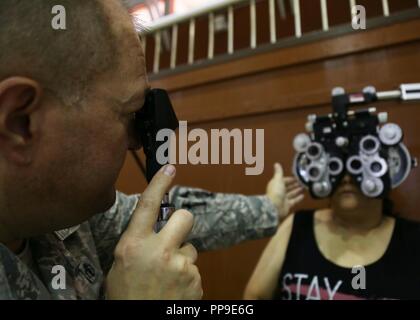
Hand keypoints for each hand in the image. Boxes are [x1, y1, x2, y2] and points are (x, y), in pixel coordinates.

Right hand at [106, 165, 202, 299]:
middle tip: (174, 239)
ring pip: (191, 249)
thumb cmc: (126, 295)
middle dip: (182, 225)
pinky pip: (194, 270)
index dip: (160, 183)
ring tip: (167, 278)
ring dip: (182, 259)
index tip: (170, 168)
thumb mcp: (120, 264)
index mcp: (134, 244)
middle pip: (185, 217)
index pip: (149, 204)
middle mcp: (159, 251)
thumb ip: (137, 242)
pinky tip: (173, 290)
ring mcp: (180, 266)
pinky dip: (187, 278)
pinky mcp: (195, 280)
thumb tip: (153, 227)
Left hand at [266, 163, 304, 220]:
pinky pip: (294, 201)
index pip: (283, 180)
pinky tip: (303, 196)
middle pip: (287, 187)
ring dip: (297, 190)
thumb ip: (278, 172)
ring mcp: (283, 199)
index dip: (289, 179)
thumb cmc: (276, 191)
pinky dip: (298, 198)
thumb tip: (276, 163)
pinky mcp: (287, 205)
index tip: (296, 177)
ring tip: (304, 187)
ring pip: (291, 193)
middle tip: (302, 182)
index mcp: (276, 184)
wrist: (275, 206)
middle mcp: (279, 191)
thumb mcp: (278, 179)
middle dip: (294, 184)